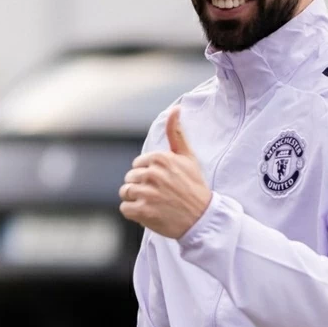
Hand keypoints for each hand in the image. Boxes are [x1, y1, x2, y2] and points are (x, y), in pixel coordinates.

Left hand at [119, 106, 211, 238]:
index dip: (148, 174)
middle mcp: (153, 174)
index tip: (162, 182)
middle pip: (130, 178)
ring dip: (136, 199)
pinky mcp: (143, 211)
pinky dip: (134, 212)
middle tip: (159, 194)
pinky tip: (149, 212)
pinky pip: (125, 208)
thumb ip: (176, 133)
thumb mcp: (187, 157)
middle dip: (141, 186)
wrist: (202, 218)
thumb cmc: (194, 187)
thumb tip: (175, 108)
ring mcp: (147, 193)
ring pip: (125, 192)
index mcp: (160, 158)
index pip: (137, 164)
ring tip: (153, 203)